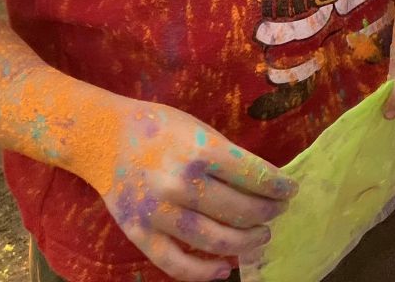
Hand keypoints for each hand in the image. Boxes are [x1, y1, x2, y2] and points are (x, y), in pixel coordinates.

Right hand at [78, 101, 292, 281]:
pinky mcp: (140, 235)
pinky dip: (205, 273)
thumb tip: (265, 184)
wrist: (104, 138)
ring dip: (247, 242)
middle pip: (240, 211)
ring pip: (216, 241)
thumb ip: (228, 157)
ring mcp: (159, 213)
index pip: (254, 176)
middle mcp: (181, 184)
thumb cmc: (160, 128)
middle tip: (277, 211)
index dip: (279, 187)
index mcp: (200, 151)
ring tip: (261, 235)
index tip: (290, 191)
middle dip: (268, 213)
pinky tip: (225, 269)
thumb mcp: (200, 129)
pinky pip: (177, 264)